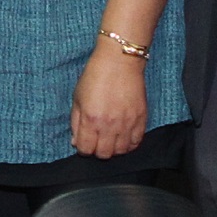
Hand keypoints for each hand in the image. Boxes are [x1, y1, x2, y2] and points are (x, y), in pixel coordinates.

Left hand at [70, 45, 149, 159]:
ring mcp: (127, 123)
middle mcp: (109, 125)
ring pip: (121, 151)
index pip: (86, 149)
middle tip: (97, 141)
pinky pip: (136, 142)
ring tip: (110, 139)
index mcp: (90, 119)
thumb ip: (75, 122)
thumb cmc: (95, 77)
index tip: (84, 142)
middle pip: (104, 154)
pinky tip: (123, 137)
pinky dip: (129, 144)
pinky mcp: (141, 119)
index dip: (83, 148)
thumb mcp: (77, 98)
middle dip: (97, 150)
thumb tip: (76, 142)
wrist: (119, 61)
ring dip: (113, 149)